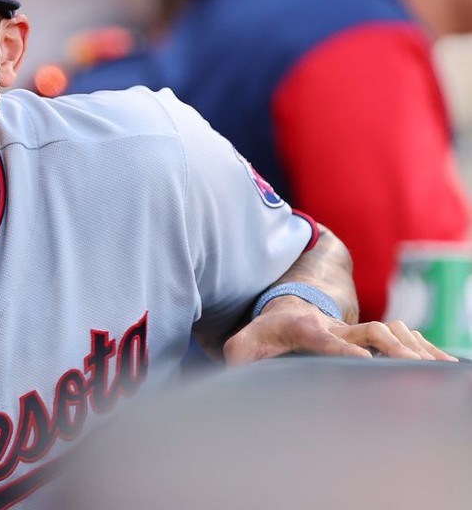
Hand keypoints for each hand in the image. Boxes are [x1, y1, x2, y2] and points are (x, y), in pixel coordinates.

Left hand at [223, 294, 457, 364]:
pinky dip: (421, 346)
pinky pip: (400, 337)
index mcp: (305, 328)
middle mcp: (335, 326)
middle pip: (370, 330)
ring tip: (436, 366)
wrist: (284, 308)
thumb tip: (236, 370)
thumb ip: (238, 355)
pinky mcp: (365, 335)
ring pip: (390, 331)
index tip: (363, 359)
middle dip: (393, 345)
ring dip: (413, 346)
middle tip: (414, 366)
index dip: (343, 347)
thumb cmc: (263, 333)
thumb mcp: (243, 344)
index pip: (326, 338)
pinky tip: (441, 362)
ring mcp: (353, 329)